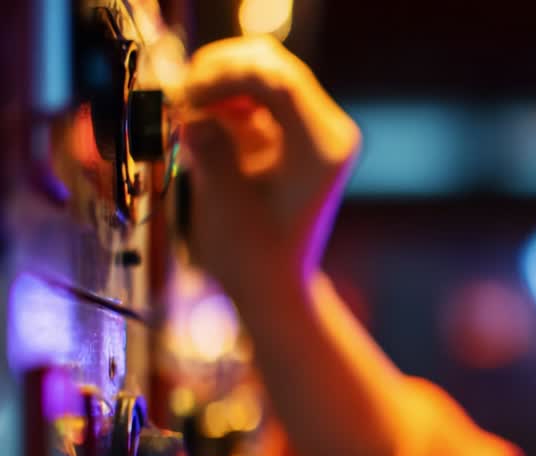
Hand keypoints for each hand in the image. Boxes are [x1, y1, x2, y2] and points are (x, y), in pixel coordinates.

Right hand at [177, 35, 359, 301]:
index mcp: (323, 147)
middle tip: (183, 100)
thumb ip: (210, 147)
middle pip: (272, 66)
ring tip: (189, 114)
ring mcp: (314, 130)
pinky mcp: (294, 133)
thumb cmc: (253, 256)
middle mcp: (328, 132)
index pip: (278, 81)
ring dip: (220, 84)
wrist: (274, 286)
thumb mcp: (224, 201)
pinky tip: (201, 122)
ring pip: (263, 73)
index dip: (224, 75)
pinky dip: (226, 100)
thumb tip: (193, 111)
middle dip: (221, 73)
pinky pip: (257, 95)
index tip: (186, 96)